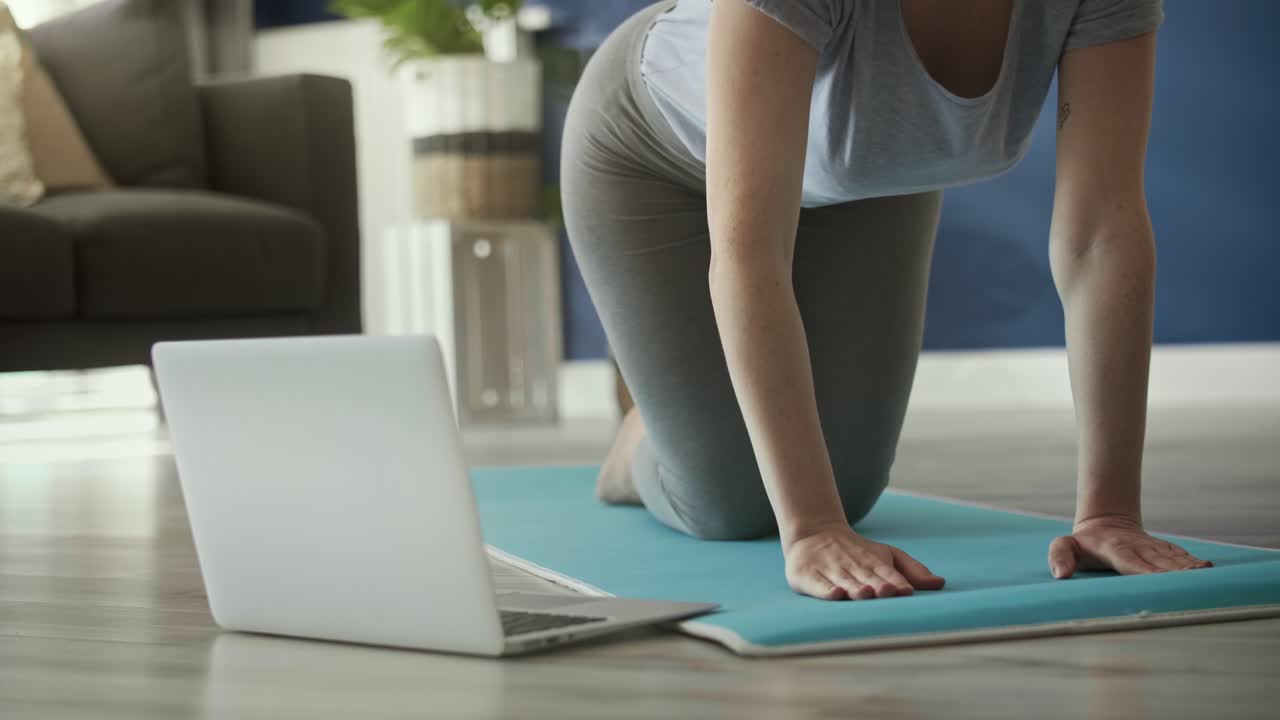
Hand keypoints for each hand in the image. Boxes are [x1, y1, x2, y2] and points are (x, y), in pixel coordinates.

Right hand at [784, 522, 945, 599]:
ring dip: (855, 587)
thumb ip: (912, 570)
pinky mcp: (807, 575)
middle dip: (877, 585)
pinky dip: (826, 589)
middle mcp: (852, 565)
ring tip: (866, 593)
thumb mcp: (886, 555)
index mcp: (874, 561)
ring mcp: (830, 569)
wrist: (813, 534)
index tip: (905, 590)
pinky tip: (836, 595)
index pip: (887, 572)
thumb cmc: (857, 553)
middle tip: (888, 592)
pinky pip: (818, 584)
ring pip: (845, 580)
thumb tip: (941, 583)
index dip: (896, 581)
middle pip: (867, 577)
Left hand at [1048, 514, 1212, 578]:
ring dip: (1188, 566)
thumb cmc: (1082, 543)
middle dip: (1174, 571)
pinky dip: (1192, 562)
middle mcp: (1136, 547)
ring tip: (1206, 573)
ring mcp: (1151, 547)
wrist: (1105, 523)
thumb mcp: (1064, 546)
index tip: (1160, 579)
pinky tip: (1208, 568)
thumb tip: (1060, 574)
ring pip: (1171, 558)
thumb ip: (1059, 556)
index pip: (1130, 562)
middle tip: (1193, 579)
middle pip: (1157, 561)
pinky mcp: (1162, 549)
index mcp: (1114, 549)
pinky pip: (1179, 555)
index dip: (1145, 570)